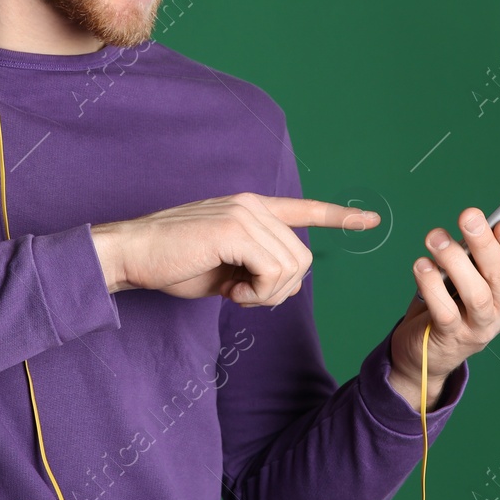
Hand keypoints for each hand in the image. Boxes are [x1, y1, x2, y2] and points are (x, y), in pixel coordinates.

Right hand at [90, 194, 379, 306]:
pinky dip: (257, 294)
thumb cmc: (170, 264)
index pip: (302, 209)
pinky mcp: (234, 229)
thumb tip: (281, 283)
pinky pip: (273, 272)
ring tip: (233, 292)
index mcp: (250, 209)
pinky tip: (231, 292)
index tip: (369, 219)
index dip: (337, 216)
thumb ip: (254, 266)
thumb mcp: (223, 268)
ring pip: (291, 268)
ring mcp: (244, 213)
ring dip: (266, 294)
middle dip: (278, 290)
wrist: (130, 255)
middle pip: (301, 259)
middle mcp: (252, 205)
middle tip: (242, 295)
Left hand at [388, 206, 499, 410]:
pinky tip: (421, 266)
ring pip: (476, 294)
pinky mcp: (451, 337)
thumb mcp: (483, 269)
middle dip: (485, 244)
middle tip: (468, 217)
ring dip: (455, 261)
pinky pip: (445, 311)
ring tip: (435, 238)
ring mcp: (479, 327)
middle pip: (499, 276)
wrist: (430, 348)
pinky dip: (432, 286)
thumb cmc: (458, 298)